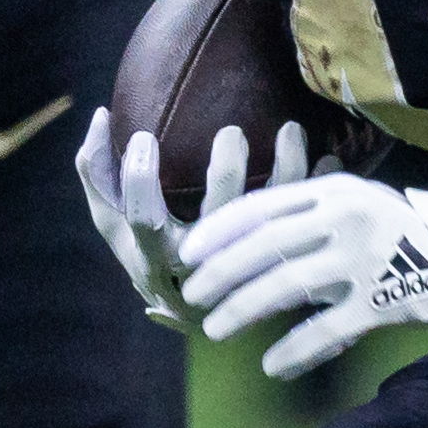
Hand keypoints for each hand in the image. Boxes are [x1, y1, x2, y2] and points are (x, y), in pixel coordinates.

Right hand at [76, 108, 313, 330]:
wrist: (202, 312)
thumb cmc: (151, 250)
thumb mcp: (113, 222)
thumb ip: (97, 173)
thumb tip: (100, 115)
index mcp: (154, 256)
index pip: (143, 220)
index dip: (140, 180)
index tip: (144, 137)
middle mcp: (200, 268)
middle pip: (216, 222)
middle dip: (226, 173)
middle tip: (232, 132)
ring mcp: (242, 270)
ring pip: (270, 221)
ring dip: (286, 171)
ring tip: (292, 130)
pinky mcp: (277, 267)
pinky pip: (303, 225)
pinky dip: (317, 188)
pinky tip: (330, 158)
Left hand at [179, 175, 427, 378]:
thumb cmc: (394, 230)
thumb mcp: (350, 203)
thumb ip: (302, 217)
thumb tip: (233, 240)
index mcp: (333, 192)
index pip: (263, 206)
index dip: (220, 231)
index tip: (189, 253)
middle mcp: (347, 219)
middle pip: (267, 245)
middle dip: (222, 273)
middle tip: (192, 295)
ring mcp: (366, 259)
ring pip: (289, 285)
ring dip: (244, 309)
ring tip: (215, 328)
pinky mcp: (384, 300)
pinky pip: (328, 330)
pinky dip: (295, 350)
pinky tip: (271, 365)